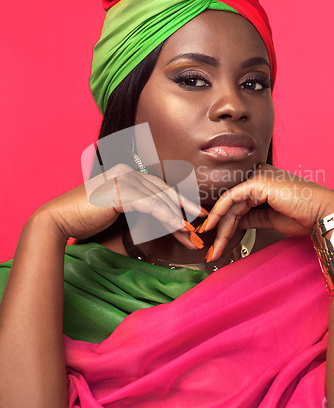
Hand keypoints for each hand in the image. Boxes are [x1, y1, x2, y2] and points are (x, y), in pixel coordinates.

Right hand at [36, 163, 204, 246]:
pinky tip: (178, 227)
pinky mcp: (119, 190)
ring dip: (178, 219)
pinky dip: (166, 216)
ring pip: (159, 199)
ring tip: (190, 235)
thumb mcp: (120, 212)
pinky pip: (150, 204)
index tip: (194, 217)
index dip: (179, 203)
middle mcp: (127, 172)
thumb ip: (139, 210)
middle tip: (199, 228)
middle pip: (163, 192)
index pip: (159, 189)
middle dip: (183, 212)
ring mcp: (123, 178)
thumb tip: (165, 219)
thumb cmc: (88, 218)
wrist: (60, 219)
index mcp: (128, 174)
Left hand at [203, 163, 333, 261]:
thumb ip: (249, 217)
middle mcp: (257, 176)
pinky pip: (231, 198)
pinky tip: (213, 228)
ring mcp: (256, 177)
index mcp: (261, 182)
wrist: (321, 213)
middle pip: (230, 203)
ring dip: (220, 228)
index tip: (214, 238)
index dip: (223, 220)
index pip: (236, 201)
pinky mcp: (256, 182)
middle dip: (219, 227)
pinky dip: (219, 214)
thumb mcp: (268, 218)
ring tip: (215, 248)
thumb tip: (231, 224)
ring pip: (229, 204)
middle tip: (211, 248)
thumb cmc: (302, 215)